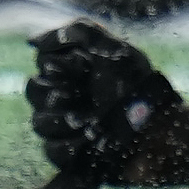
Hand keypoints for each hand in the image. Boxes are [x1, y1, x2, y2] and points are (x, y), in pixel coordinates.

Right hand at [23, 20, 185, 188]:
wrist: (156, 128)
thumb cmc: (136, 86)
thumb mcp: (113, 50)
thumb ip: (77, 33)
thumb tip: (32, 41)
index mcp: (74, 71)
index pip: (43, 63)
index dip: (59, 66)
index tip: (84, 68)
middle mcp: (67, 97)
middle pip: (34, 91)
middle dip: (58, 92)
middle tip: (82, 95)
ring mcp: (67, 128)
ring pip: (39, 123)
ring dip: (64, 120)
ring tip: (89, 121)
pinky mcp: (71, 156)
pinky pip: (53, 151)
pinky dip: (72, 146)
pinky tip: (90, 140)